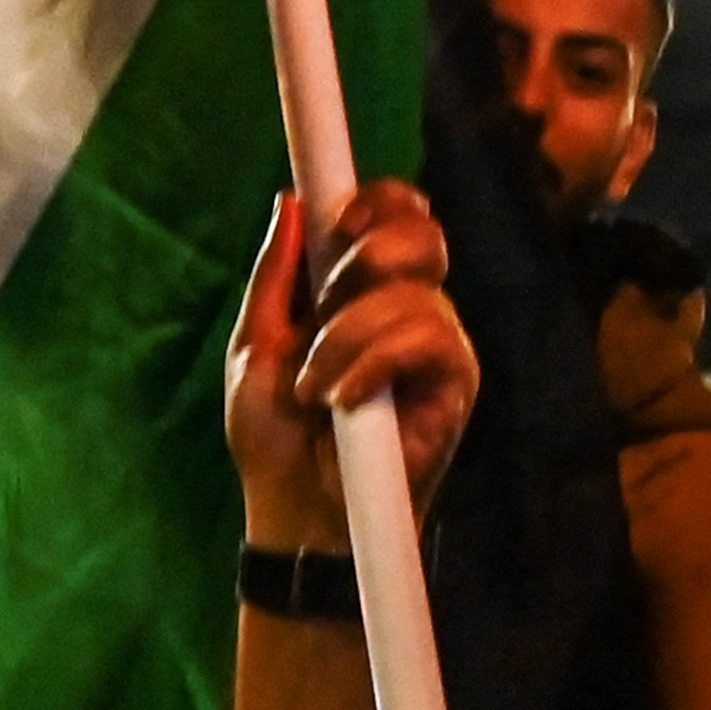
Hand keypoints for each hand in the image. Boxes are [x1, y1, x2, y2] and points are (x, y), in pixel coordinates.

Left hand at [231, 178, 473, 555]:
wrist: (292, 508)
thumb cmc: (274, 433)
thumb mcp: (255, 345)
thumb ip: (275, 275)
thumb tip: (290, 201)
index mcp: (366, 287)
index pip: (401, 213)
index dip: (379, 201)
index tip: (340, 221)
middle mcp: (411, 305)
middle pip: (424, 232)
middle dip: (369, 255)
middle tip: (327, 302)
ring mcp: (437, 343)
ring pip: (413, 293)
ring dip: (347, 337)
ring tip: (316, 387)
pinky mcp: (455, 383)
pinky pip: (429, 339)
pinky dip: (374, 363)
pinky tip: (346, 399)